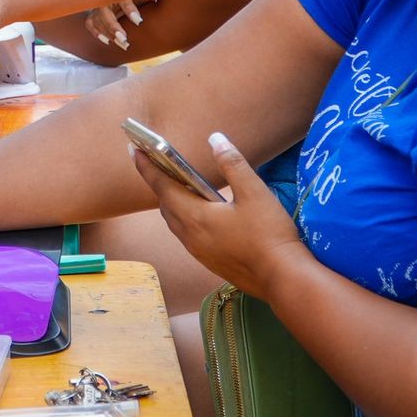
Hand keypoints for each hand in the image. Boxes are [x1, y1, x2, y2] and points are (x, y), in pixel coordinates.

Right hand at [83, 0, 157, 50]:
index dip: (130, 10)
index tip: (139, 22)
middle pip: (105, 13)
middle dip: (113, 27)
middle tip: (124, 40)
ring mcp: (98, 6)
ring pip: (97, 21)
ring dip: (109, 34)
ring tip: (123, 45)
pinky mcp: (93, 14)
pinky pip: (90, 24)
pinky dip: (96, 32)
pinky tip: (107, 41)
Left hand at [131, 131, 304, 298]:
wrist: (282, 278)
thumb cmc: (269, 234)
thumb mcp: (254, 192)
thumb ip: (232, 164)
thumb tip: (215, 139)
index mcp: (195, 217)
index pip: (162, 187)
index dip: (147, 167)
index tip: (134, 150)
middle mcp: (190, 236)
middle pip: (165, 205)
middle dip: (158, 183)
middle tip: (156, 163)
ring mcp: (198, 252)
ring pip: (175, 222)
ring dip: (171, 202)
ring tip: (177, 184)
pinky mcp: (209, 262)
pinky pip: (186, 235)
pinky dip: (184, 218)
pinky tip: (200, 213)